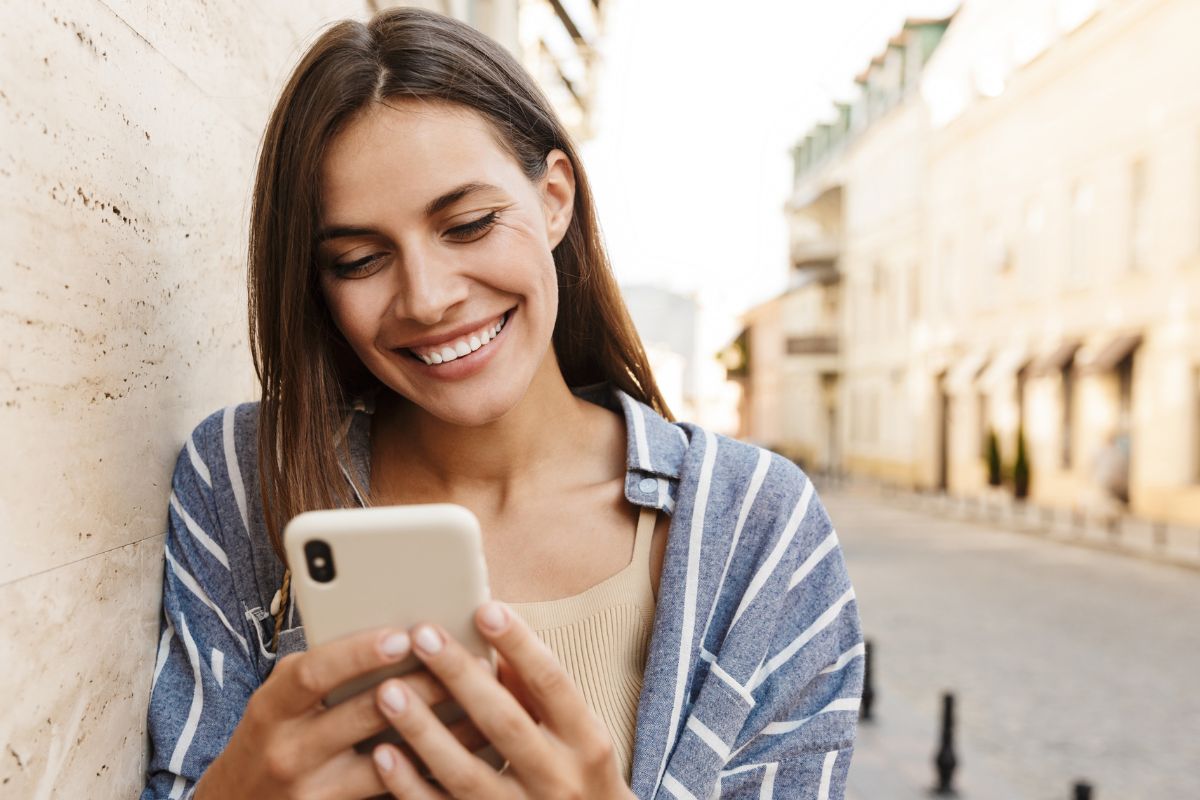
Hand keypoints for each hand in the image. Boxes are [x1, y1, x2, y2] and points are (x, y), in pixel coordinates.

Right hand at [193, 628, 485, 799]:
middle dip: (421, 686)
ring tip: (483, 700)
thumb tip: (393, 629)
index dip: (358, 653)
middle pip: (363, 714)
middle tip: (468, 661)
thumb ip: (322, 669)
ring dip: (442, 729)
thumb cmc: (273, 734)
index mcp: (272, 707)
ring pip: (390, 758)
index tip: (402, 635)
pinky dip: (434, 768)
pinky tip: (468, 748)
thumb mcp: (280, 698)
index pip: (313, 673)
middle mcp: (288, 751)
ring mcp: (312, 791)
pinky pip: (394, 791)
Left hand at [370, 602, 635, 798]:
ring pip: (466, 773)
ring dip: (424, 731)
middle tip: (423, 636)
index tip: (485, 609)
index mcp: (586, 741)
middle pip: (504, 723)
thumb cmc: (578, 775)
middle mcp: (558, 779)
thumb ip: (538, 692)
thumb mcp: (578, 734)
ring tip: (388, 691)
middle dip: (460, 677)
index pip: (552, 683)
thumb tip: (498, 641)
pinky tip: (383, 754)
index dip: (520, 645)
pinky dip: (410, 786)